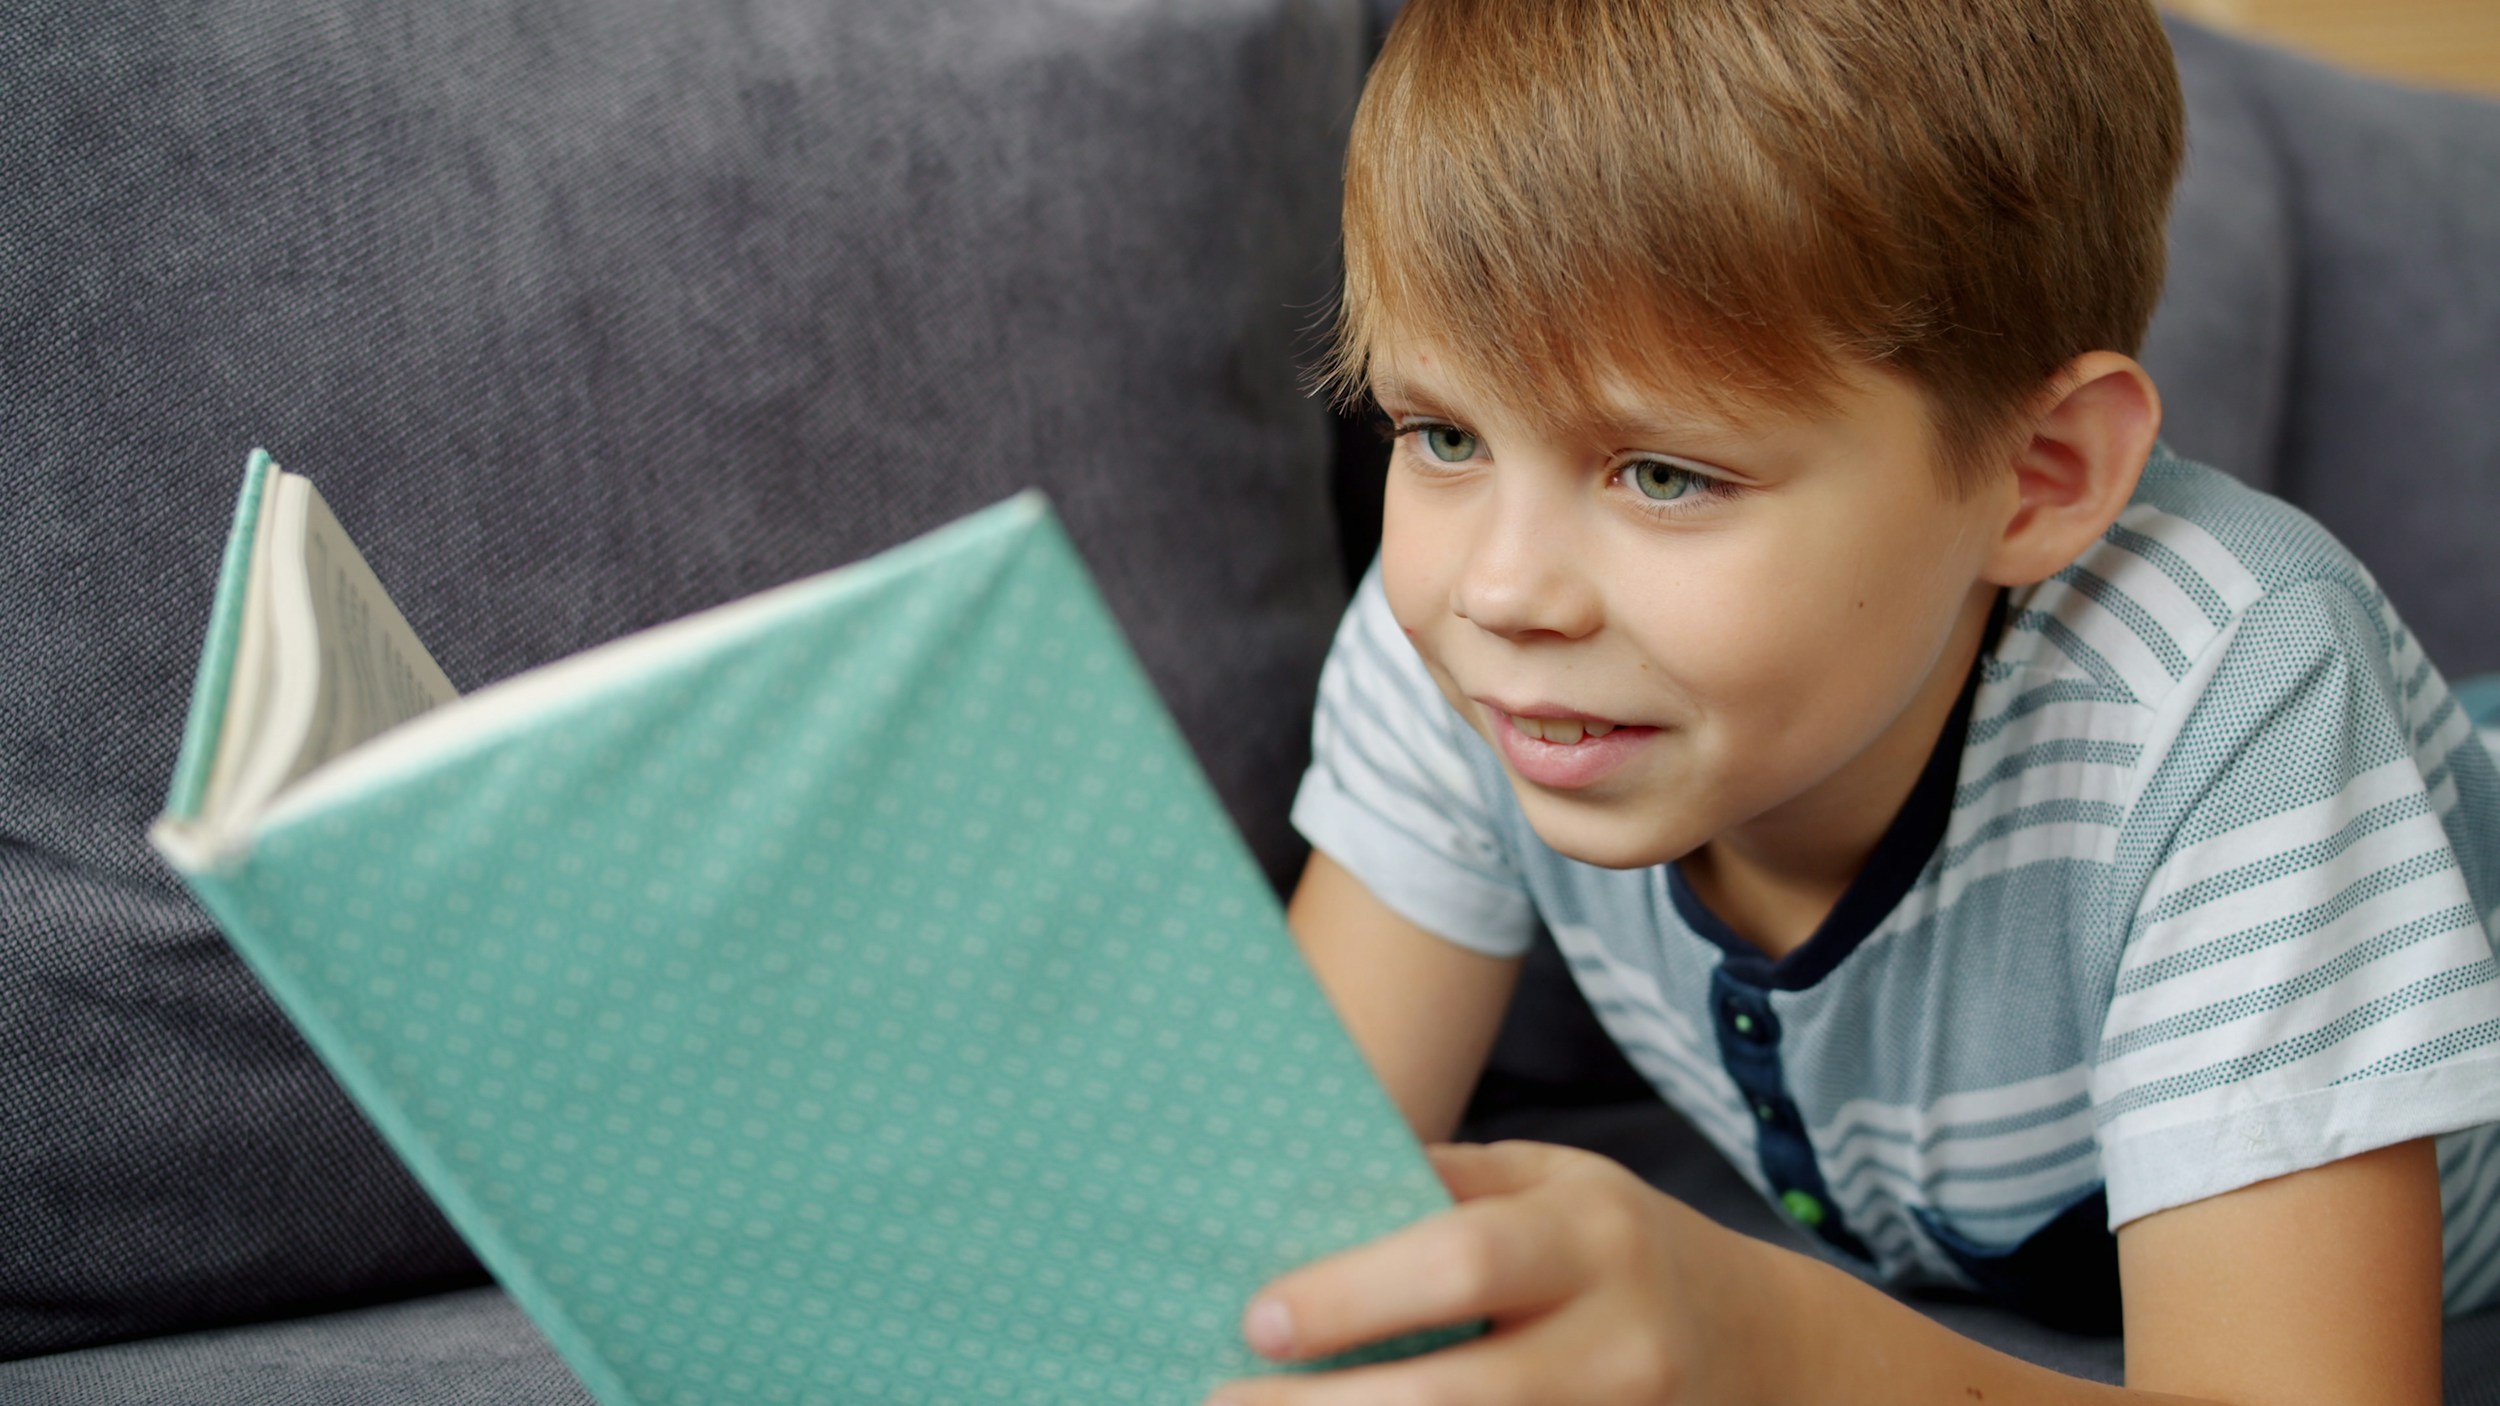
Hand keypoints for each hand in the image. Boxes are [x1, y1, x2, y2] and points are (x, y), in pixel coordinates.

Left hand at [1202, 1139, 1786, 1405]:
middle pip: (1461, 1395)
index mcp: (1592, 1235)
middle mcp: (1619, 1341)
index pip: (1463, 1261)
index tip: (1258, 1319)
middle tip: (1220, 1405)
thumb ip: (1447, 1182)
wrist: (1761, 1343)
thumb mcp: (1551, 1182)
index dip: (1355, 1294)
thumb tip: (1301, 1185)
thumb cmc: (1614, 1245)